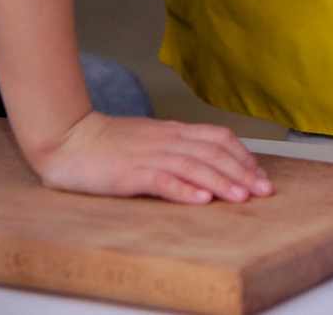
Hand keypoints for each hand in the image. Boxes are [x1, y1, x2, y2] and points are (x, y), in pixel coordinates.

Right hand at [29, 110, 275, 204]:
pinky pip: (162, 180)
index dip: (243, 156)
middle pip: (213, 153)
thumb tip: (206, 163)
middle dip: (242, 172)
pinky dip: (184, 190)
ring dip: (221, 182)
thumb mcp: (149, 139)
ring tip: (242, 198)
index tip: (260, 174)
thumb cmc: (107, 143)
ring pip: (194, 166)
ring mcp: (148, 155)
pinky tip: (201, 200)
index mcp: (172, 132)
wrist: (69, 138)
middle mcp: (166, 140)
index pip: (218, 138)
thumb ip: (175, 147)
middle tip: (264, 191)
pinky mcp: (130, 173)